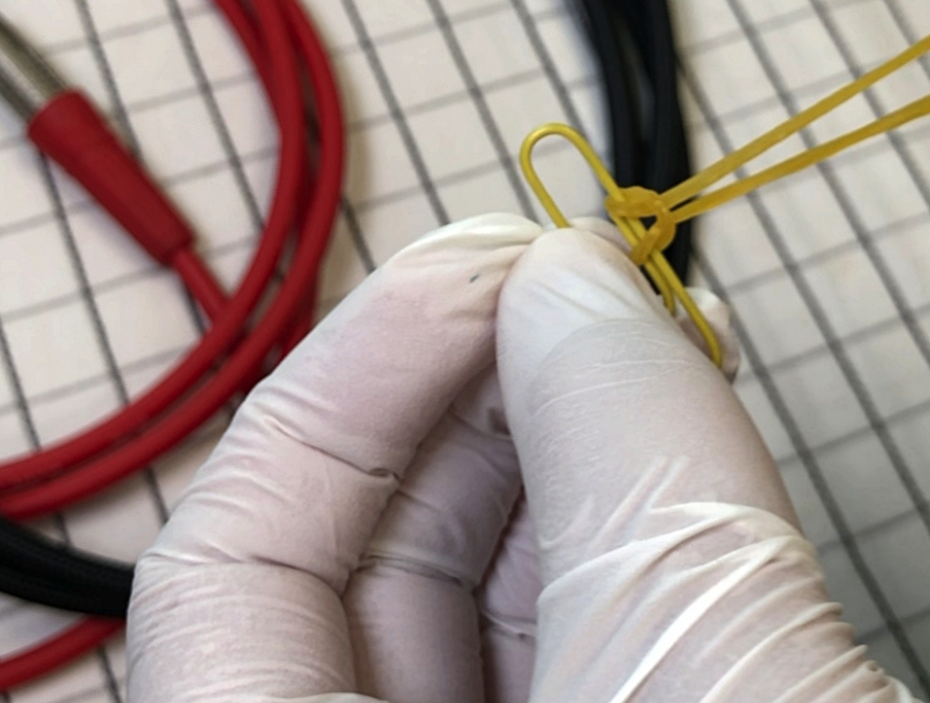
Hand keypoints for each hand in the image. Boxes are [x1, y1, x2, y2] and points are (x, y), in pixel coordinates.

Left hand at [127, 218, 913, 700]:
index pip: (231, 563)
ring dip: (564, 462)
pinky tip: (672, 453)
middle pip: (362, 568)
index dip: (349, 382)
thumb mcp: (697, 668)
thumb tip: (575, 286)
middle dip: (476, 403)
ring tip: (645, 348)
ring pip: (475, 615)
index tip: (479, 267)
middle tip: (583, 284)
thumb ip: (630, 465)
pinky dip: (615, 552)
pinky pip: (565, 656)